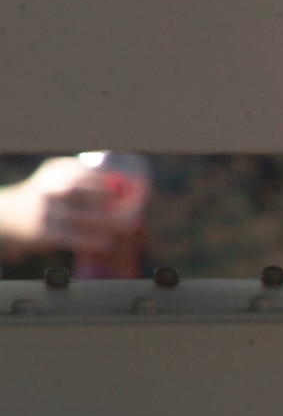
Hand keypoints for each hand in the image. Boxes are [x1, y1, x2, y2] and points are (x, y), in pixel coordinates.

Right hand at [0, 157, 137, 257]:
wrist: (9, 217)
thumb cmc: (46, 196)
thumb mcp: (59, 177)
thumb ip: (86, 176)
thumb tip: (125, 185)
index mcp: (60, 172)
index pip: (91, 174)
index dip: (117, 184)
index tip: (136, 193)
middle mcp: (52, 189)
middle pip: (89, 194)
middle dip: (118, 204)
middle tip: (137, 213)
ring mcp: (48, 211)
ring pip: (84, 216)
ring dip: (111, 224)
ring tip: (130, 228)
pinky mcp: (45, 232)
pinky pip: (73, 237)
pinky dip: (94, 241)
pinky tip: (109, 243)